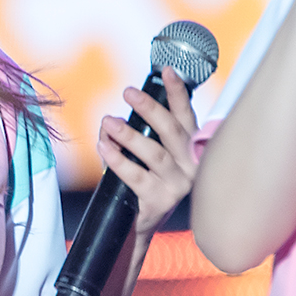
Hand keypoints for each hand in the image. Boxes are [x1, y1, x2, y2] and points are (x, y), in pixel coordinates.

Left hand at [99, 67, 197, 235]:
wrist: (141, 224)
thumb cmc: (146, 181)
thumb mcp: (151, 155)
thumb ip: (142, 134)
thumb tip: (112, 121)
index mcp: (191, 149)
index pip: (186, 115)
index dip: (177, 92)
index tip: (167, 70)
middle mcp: (190, 166)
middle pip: (171, 131)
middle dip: (149, 108)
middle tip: (128, 92)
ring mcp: (177, 185)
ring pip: (154, 153)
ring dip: (129, 135)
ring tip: (108, 121)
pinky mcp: (160, 201)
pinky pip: (136, 175)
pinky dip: (118, 159)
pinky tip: (104, 147)